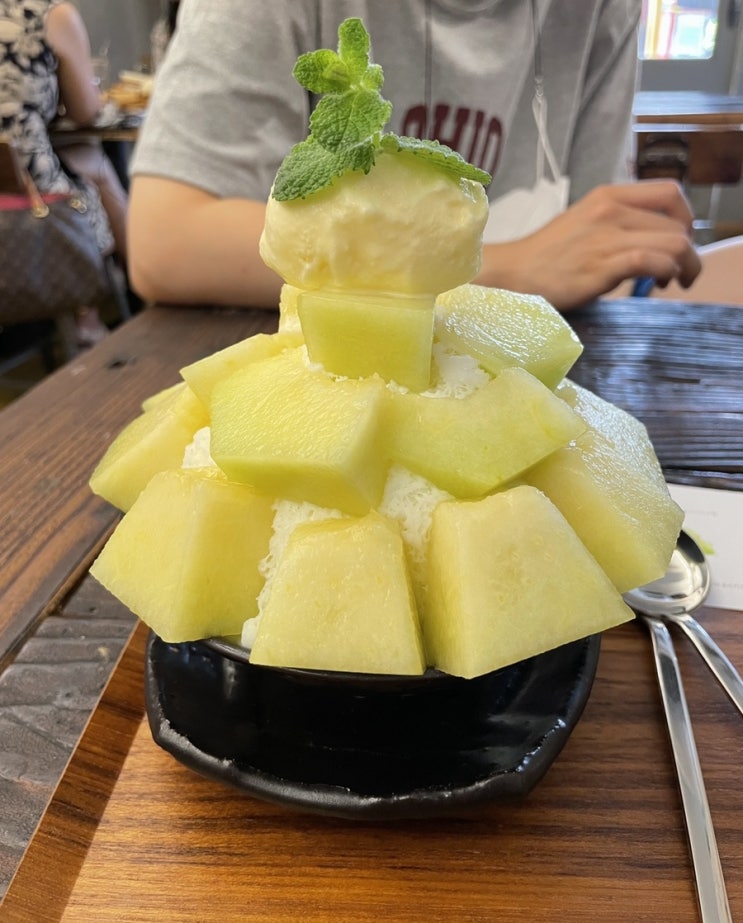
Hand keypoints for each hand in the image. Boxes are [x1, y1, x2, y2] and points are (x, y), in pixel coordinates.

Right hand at [476, 180, 701, 311]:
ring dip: (684, 266)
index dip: (685, 218)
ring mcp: (608, 237)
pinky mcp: (603, 265)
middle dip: (688, 250)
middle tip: (676, 270)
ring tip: (671, 281)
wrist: (514, 273)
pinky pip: (653, 262)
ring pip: (674, 243)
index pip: (670, 193)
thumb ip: (617, 222)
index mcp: (609, 196)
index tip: (678, 240)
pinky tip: (657, 285)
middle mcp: (612, 210)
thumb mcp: (585, 222)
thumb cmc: (548, 255)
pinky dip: (665, 273)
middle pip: (677, 223)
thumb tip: (652, 238)